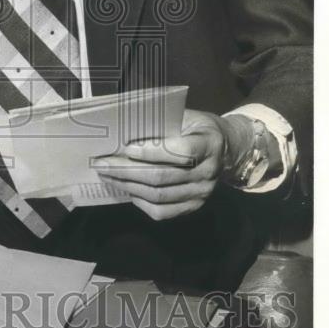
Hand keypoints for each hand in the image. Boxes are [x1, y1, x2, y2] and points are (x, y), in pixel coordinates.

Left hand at [94, 109, 253, 220]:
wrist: (225, 149)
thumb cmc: (196, 127)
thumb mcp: (184, 115)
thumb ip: (160, 122)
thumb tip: (123, 130)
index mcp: (208, 143)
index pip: (181, 151)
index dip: (152, 152)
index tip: (126, 148)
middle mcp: (208, 171)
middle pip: (163, 176)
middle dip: (127, 170)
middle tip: (102, 164)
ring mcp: (202, 193)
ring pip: (159, 195)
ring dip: (128, 186)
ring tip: (107, 176)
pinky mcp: (194, 206)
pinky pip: (163, 212)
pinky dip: (141, 202)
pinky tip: (127, 190)